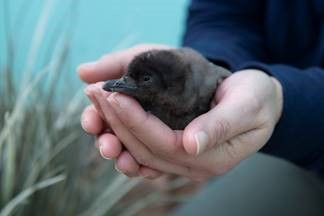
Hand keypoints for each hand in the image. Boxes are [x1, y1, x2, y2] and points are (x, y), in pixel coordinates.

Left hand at [78, 44, 282, 180]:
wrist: (260, 101)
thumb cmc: (257, 99)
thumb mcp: (247, 106)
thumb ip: (221, 126)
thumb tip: (191, 144)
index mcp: (211, 157)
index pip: (164, 143)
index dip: (137, 122)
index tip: (115, 96)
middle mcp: (193, 164)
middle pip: (145, 149)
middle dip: (117, 121)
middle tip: (96, 93)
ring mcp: (182, 159)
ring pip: (139, 151)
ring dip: (115, 127)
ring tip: (96, 102)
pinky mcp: (175, 149)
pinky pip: (143, 146)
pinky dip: (124, 130)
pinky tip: (110, 115)